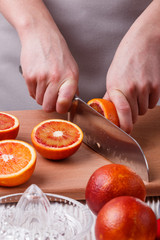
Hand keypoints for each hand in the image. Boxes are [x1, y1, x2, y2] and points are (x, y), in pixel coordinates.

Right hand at [0, 0, 78, 113]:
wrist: (41, 36)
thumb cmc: (58, 51)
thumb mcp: (72, 68)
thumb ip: (73, 87)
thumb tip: (71, 103)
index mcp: (69, 78)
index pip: (64, 104)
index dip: (62, 109)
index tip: (61, 107)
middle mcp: (55, 79)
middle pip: (48, 107)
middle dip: (50, 105)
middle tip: (52, 98)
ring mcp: (41, 78)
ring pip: (39, 101)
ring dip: (42, 97)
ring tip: (46, 85)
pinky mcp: (29, 77)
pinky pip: (31, 94)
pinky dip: (35, 91)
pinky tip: (40, 82)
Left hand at [104, 0, 159, 132]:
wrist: (142, 42)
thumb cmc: (124, 59)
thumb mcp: (112, 77)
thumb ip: (111, 95)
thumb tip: (107, 108)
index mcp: (116, 87)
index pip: (122, 112)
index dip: (124, 126)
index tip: (125, 132)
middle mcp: (131, 88)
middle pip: (134, 115)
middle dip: (131, 116)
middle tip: (128, 107)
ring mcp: (145, 87)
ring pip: (144, 111)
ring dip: (140, 107)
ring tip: (136, 94)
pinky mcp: (156, 85)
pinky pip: (152, 103)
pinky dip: (148, 101)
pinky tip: (144, 90)